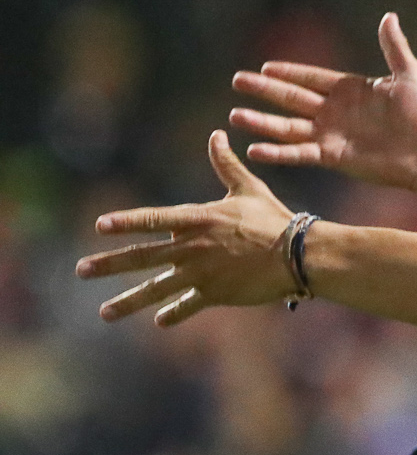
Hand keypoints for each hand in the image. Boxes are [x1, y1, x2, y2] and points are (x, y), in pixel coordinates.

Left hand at [79, 132, 297, 325]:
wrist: (296, 254)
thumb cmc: (274, 219)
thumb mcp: (248, 188)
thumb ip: (226, 164)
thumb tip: (216, 134)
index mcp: (199, 219)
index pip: (154, 219)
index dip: (126, 221)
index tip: (100, 226)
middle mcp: (192, 247)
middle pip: (143, 256)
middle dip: (109, 264)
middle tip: (81, 270)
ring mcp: (200, 273)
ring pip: (156, 288)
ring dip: (127, 301)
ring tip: (104, 313)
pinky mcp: (214, 293)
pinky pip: (187, 305)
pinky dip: (173, 313)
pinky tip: (159, 320)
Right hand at [230, 13, 416, 191]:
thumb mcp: (410, 75)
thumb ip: (394, 47)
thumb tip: (389, 16)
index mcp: (350, 89)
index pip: (311, 78)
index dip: (289, 73)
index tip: (265, 66)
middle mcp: (335, 111)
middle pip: (292, 98)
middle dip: (265, 90)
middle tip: (238, 80)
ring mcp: (331, 134)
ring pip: (288, 126)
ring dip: (262, 122)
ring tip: (235, 115)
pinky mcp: (331, 157)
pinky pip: (298, 153)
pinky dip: (277, 152)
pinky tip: (253, 149)